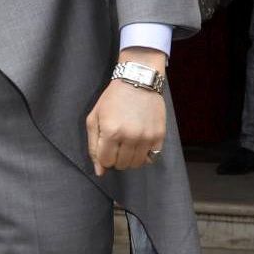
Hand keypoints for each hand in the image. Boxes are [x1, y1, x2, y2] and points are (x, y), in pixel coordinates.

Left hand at [86, 60, 167, 175]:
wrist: (138, 81)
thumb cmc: (112, 99)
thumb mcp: (94, 118)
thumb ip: (93, 146)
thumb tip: (100, 172)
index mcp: (111, 132)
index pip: (106, 162)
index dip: (104, 157)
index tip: (106, 147)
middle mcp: (130, 137)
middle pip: (121, 165)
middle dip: (116, 158)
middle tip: (117, 143)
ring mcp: (146, 137)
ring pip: (136, 164)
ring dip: (130, 158)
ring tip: (128, 144)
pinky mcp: (159, 136)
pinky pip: (152, 158)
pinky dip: (144, 155)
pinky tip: (140, 143)